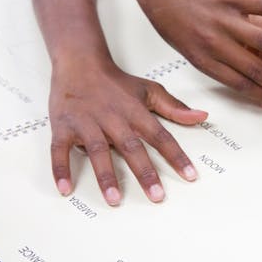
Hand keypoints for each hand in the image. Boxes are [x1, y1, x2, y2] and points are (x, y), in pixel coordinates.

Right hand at [49, 58, 206, 205]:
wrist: (79, 62)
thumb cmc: (116, 82)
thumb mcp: (149, 91)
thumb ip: (175, 108)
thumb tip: (202, 116)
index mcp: (135, 112)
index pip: (161, 136)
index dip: (176, 156)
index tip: (190, 175)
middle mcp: (112, 118)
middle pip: (131, 148)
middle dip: (145, 172)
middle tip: (156, 196)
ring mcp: (86, 123)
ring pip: (98, 151)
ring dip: (106, 175)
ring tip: (114, 198)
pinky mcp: (63, 127)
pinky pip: (59, 150)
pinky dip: (60, 169)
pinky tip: (65, 188)